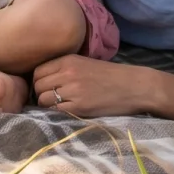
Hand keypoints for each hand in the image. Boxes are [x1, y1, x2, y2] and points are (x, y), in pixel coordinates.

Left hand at [30, 54, 155, 116]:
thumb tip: (45, 80)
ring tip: (59, 106)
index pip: (38, 71)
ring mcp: (73, 90)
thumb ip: (65, 68)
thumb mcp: (85, 63)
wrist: (135, 87)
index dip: (38, 81)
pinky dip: (56, 113)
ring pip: (43, 99)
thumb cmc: (112, 76)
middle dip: (40, 94)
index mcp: (68, 60)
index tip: (45, 88)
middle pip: (38, 85)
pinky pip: (56, 110)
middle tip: (51, 100)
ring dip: (47, 105)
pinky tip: (67, 112)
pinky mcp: (80, 106)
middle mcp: (67, 73)